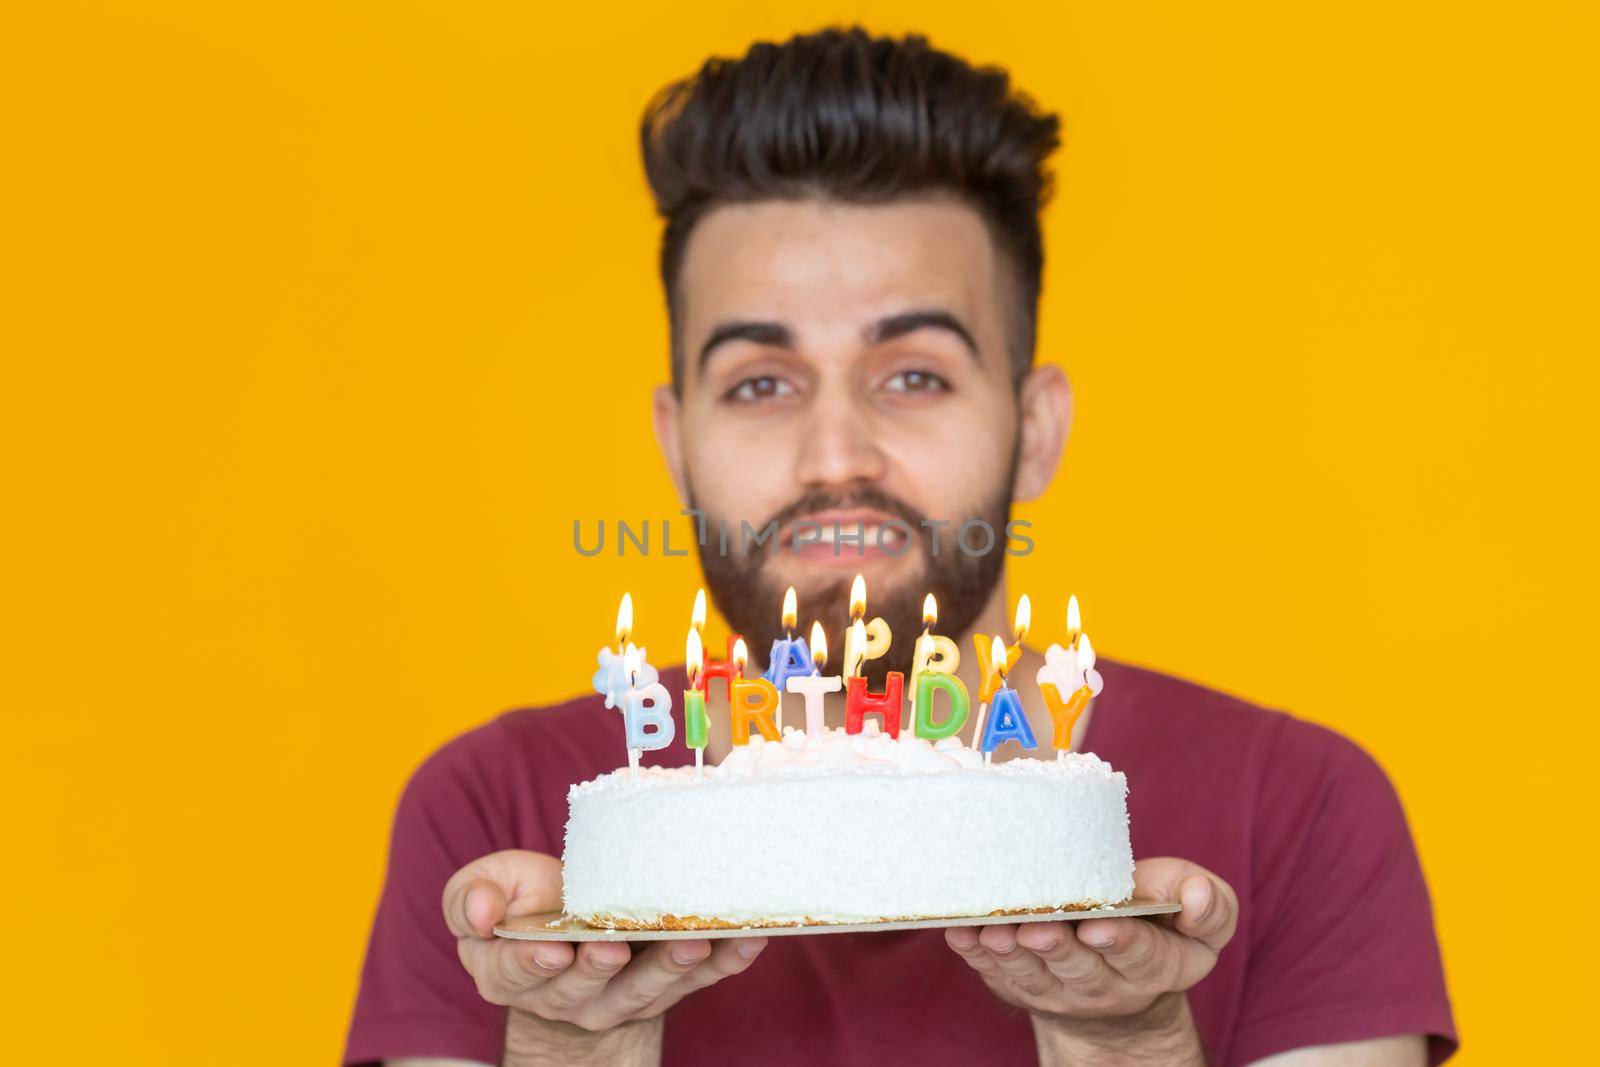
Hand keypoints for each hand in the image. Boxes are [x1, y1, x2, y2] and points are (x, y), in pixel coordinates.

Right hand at [443, 850, 768, 1032]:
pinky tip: (748, 939)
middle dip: (603, 967)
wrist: (568, 930)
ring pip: (646, 989)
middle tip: (615, 946)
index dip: (534, 962)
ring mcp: (621, 996)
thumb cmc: (523, 902)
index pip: (519, 972)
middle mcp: (568, 995)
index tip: (552, 948)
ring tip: (692, 941)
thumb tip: (480, 913)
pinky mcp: (666, 985)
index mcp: (512, 973)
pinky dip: (726, 962)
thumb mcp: (484, 889)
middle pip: (587, 987)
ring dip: (671, 966)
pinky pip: (699, 980)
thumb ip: (469, 898)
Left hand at [945, 858, 1236, 1023]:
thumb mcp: (1200, 923)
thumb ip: (1210, 908)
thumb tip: (1198, 894)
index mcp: (1154, 966)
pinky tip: (960, 932)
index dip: (1119, 942)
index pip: (1139, 956)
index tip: (1099, 926)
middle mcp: (1104, 985)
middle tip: (1037, 927)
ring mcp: (1057, 990)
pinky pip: (995, 974)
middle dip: (1057, 948)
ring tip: (996, 932)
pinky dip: (975, 955)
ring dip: (1010, 954)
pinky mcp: (1020, 986)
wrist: (1121, 986)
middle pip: (1078, 968)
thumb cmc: (1160, 931)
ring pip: (1032, 975)